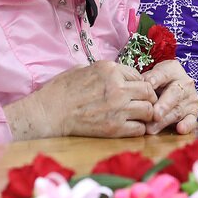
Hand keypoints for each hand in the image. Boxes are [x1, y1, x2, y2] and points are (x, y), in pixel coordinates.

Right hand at [15, 60, 156, 138]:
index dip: (139, 83)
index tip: (136, 91)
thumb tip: (117, 74)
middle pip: (149, 92)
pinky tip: (129, 126)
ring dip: (145, 113)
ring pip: (149, 110)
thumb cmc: (61, 90)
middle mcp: (118, 87)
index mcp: (110, 70)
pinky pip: (139, 128)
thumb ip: (104, 71)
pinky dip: (138, 128)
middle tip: (143, 103)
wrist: (49, 114)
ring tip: (137, 116)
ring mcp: (118, 108)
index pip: (139, 75)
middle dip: (148, 98)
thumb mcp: (82, 69)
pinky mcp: (114, 128)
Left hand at [143, 59, 197, 134]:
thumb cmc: (158, 82)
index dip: (156, 78)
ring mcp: (190, 99)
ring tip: (151, 129)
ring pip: (178, 110)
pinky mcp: (193, 113)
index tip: (149, 83)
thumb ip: (145, 80)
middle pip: (174, 93)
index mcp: (173, 70)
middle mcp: (185, 83)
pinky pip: (192, 120)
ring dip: (165, 121)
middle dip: (164, 105)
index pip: (164, 73)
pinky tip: (180, 129)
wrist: (175, 86)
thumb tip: (136, 87)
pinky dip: (187, 125)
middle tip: (154, 114)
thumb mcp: (151, 75)